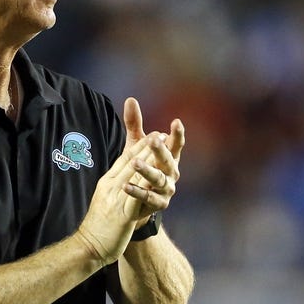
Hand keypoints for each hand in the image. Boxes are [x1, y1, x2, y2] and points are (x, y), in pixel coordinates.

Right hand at [76, 132, 158, 262]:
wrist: (89, 245)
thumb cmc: (99, 224)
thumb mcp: (105, 198)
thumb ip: (116, 185)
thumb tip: (126, 176)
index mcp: (107, 182)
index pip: (124, 159)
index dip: (139, 145)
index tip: (152, 134)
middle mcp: (110, 187)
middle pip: (130, 163)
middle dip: (146, 147)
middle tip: (160, 134)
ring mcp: (115, 200)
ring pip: (133, 175)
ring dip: (148, 160)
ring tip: (160, 150)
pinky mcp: (122, 214)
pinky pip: (134, 196)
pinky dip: (144, 184)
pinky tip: (154, 176)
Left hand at [121, 97, 183, 222]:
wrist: (140, 200)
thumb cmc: (142, 167)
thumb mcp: (137, 145)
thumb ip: (134, 125)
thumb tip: (130, 99)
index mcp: (169, 157)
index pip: (175, 144)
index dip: (177, 134)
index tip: (176, 122)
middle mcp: (171, 173)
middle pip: (167, 160)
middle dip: (161, 150)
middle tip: (155, 139)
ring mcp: (166, 189)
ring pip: (158, 179)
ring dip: (148, 170)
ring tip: (135, 162)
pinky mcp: (158, 204)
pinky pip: (148, 197)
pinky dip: (137, 192)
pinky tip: (125, 186)